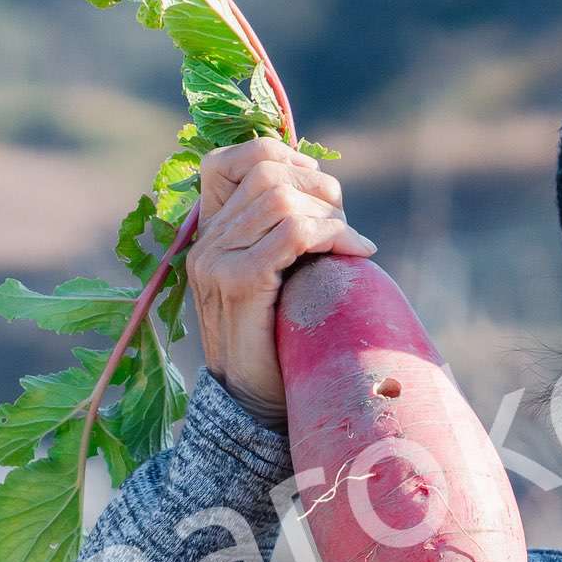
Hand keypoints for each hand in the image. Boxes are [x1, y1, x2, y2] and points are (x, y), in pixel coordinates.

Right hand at [188, 137, 372, 418]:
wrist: (252, 405)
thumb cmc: (275, 340)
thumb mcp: (276, 274)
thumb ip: (282, 232)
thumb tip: (323, 183)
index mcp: (208, 235)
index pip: (229, 159)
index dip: (281, 156)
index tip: (317, 190)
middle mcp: (205, 243)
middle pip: (265, 171)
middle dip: (318, 186)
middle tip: (344, 224)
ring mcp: (216, 262)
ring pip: (281, 198)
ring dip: (330, 214)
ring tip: (350, 243)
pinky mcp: (238, 283)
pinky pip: (294, 233)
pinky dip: (334, 235)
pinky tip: (356, 253)